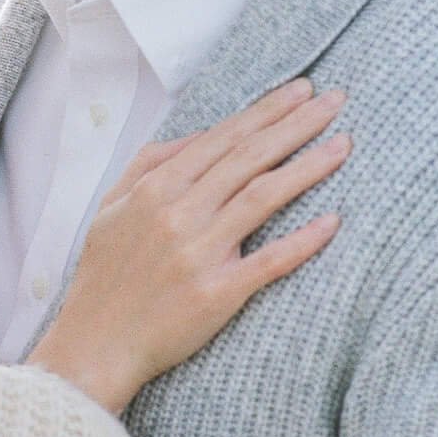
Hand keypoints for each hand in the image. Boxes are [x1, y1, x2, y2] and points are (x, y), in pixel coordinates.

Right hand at [30, 79, 348, 414]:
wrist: (94, 346)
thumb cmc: (104, 277)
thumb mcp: (112, 207)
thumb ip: (149, 164)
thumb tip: (197, 136)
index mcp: (155, 190)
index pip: (222, 138)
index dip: (266, 111)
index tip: (301, 91)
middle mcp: (178, 214)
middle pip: (249, 158)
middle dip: (296, 124)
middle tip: (335, 101)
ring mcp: (198, 254)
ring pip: (263, 197)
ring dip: (307, 167)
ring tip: (343, 145)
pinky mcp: (216, 294)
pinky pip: (268, 262)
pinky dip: (303, 241)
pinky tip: (332, 221)